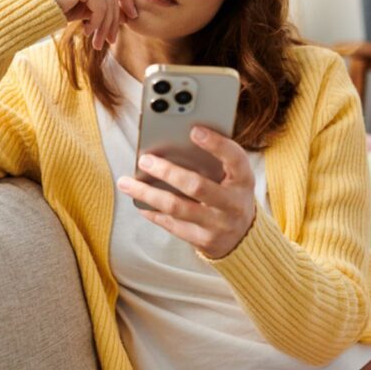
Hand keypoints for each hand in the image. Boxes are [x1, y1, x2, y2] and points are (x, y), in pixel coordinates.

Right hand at [37, 0, 137, 49]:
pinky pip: (101, 5)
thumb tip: (122, 15)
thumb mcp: (77, 5)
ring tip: (96, 42)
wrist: (21, 9)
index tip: (130, 17)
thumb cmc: (45, 7)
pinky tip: (86, 32)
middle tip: (111, 40)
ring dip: (104, 26)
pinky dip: (97, 23)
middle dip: (113, 19)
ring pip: (108, 1)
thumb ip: (97, 5)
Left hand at [117, 126, 256, 258]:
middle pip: (197, 186)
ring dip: (148, 193)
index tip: (194, 130)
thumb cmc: (231, 195)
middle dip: (167, 171)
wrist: (244, 237)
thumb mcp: (233, 177)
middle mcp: (233, 203)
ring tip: (126, 182)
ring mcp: (219, 225)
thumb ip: (214, 160)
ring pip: (177, 208)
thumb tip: (174, 141)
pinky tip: (138, 201)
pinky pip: (172, 225)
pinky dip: (153, 212)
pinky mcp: (204, 240)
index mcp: (243, 180)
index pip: (234, 158)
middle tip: (145, 160)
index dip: (216, 144)